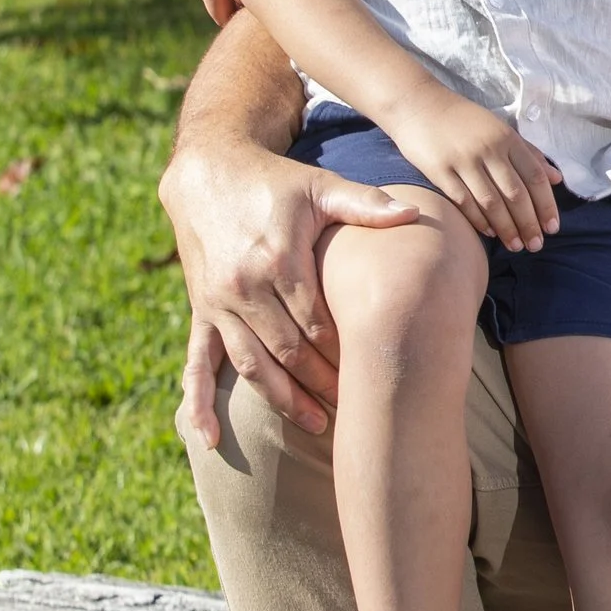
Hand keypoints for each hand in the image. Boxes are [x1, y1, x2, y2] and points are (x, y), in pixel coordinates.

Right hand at [161, 146, 422, 444]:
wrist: (208, 171)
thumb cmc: (276, 181)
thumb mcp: (320, 185)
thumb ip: (365, 204)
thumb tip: (414, 213)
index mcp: (277, 259)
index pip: (318, 322)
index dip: (346, 350)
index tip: (374, 371)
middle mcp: (243, 286)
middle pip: (289, 351)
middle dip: (323, 383)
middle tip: (356, 408)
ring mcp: (218, 303)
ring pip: (253, 365)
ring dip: (283, 399)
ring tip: (317, 424)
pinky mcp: (201, 311)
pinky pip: (196, 364)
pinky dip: (199, 404)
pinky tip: (210, 439)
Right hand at [379, 90, 560, 252]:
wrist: (419, 105)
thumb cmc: (464, 120)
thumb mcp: (501, 129)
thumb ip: (530, 153)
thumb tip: (557, 178)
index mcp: (508, 138)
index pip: (535, 177)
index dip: (546, 205)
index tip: (552, 228)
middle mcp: (489, 148)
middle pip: (516, 194)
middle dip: (529, 224)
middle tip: (536, 246)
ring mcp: (463, 159)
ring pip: (491, 202)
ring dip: (507, 228)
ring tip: (516, 246)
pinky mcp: (439, 170)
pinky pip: (463, 201)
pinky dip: (479, 220)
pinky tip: (490, 234)